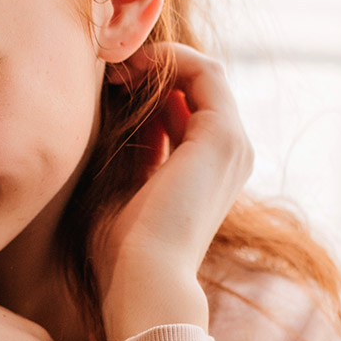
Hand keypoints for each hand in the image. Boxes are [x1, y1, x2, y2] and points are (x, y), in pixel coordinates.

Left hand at [100, 43, 254, 340]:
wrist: (144, 280)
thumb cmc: (124, 250)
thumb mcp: (125, 187)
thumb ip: (133, 147)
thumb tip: (117, 103)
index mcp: (210, 171)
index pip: (188, 108)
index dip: (149, 87)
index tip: (108, 84)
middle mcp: (230, 155)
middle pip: (198, 86)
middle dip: (154, 68)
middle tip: (109, 68)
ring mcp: (233, 144)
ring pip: (203, 73)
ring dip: (159, 61)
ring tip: (116, 68)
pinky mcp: (223, 135)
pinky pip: (203, 72)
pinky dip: (168, 61)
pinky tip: (131, 69)